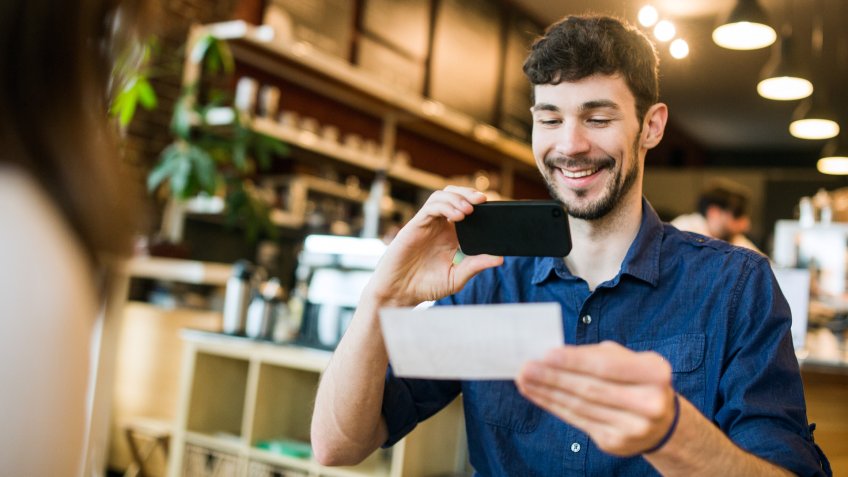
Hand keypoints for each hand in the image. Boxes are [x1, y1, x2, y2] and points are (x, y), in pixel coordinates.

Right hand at [364, 186, 503, 306]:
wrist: (399, 293)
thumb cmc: (424, 286)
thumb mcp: (456, 277)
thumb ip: (475, 266)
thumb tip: (500, 258)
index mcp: (450, 236)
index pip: (465, 210)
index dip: (477, 205)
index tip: (493, 207)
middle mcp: (438, 226)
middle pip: (453, 196)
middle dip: (468, 194)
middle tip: (484, 199)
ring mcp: (426, 224)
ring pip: (441, 196)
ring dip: (457, 198)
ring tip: (470, 209)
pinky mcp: (414, 225)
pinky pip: (430, 207)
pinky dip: (446, 206)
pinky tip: (458, 216)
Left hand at [516, 341, 675, 455]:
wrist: (661, 422)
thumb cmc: (635, 379)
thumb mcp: (625, 358)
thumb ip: (593, 355)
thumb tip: (552, 355)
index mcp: (655, 373)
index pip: (607, 367)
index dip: (575, 362)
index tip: (546, 354)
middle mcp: (649, 403)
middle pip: (590, 389)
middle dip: (554, 377)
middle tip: (526, 367)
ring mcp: (633, 427)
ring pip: (580, 406)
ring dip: (547, 392)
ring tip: (524, 379)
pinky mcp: (615, 443)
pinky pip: (577, 420)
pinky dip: (553, 406)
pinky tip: (537, 394)